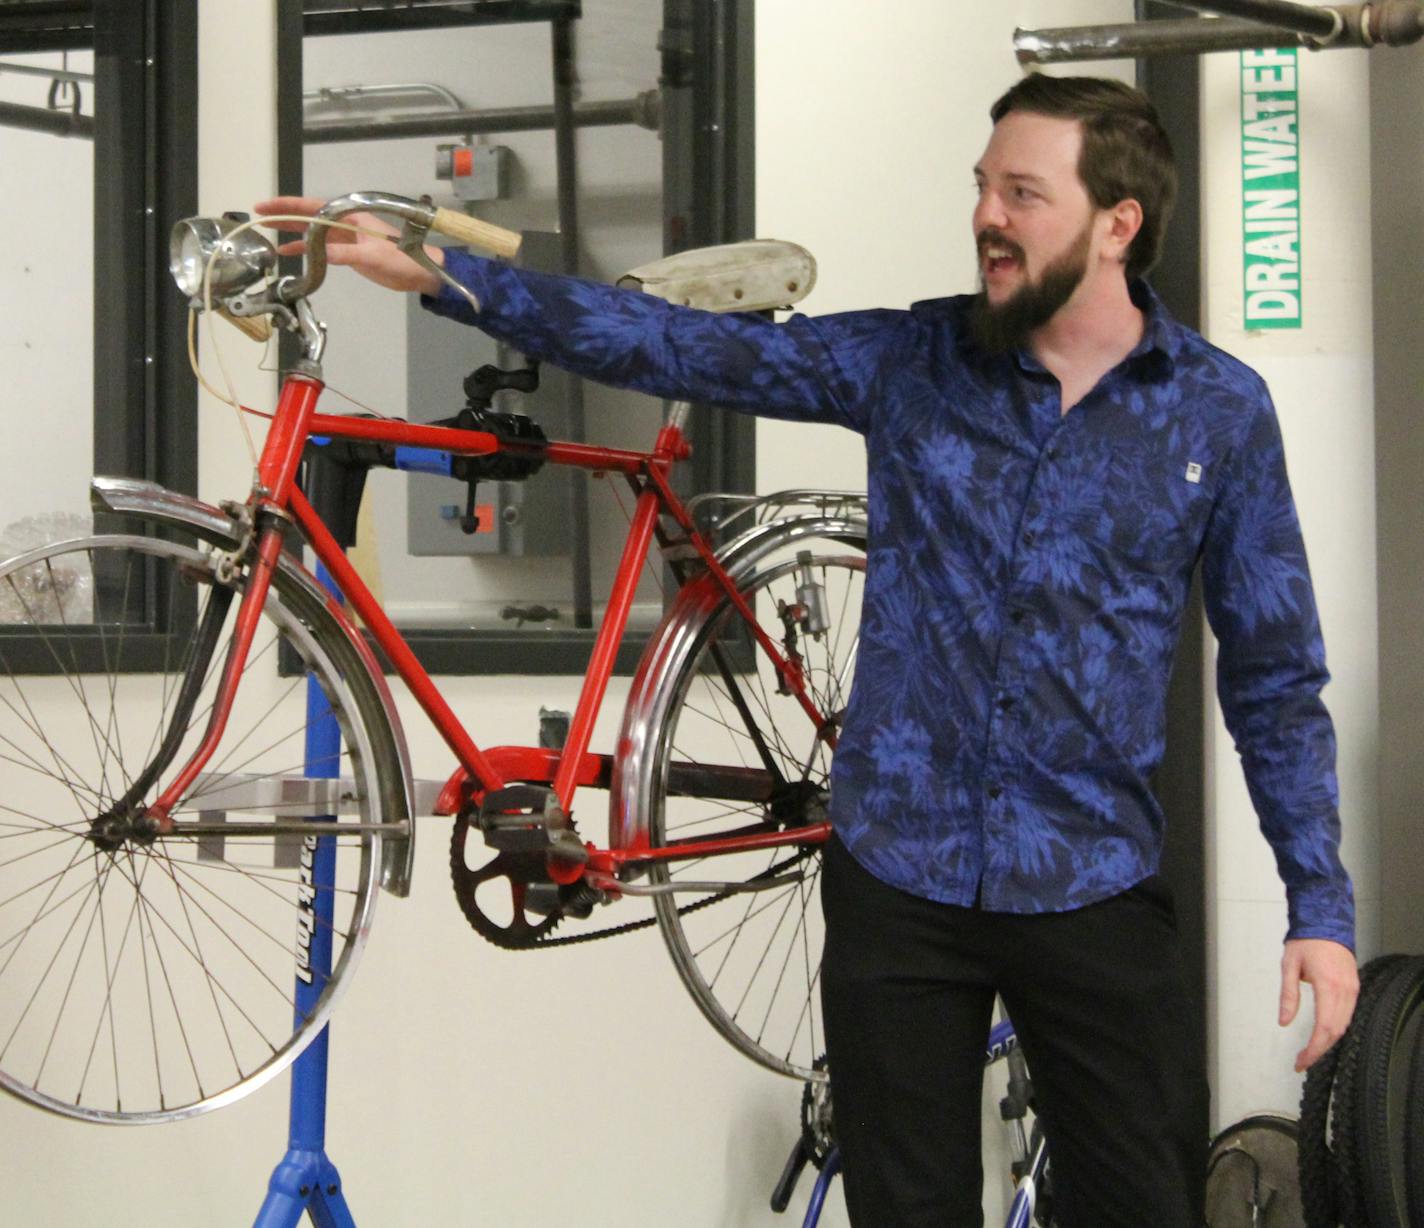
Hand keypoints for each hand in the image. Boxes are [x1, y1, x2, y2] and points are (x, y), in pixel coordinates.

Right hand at [253, 196, 444, 295]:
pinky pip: (322, 247)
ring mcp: (346, 237)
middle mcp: (345, 223)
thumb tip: (319, 254)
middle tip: (259, 215)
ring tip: (268, 233)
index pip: (314, 207)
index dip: (289, 206)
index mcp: (351, 216)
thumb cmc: (402, 259)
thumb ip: (346, 255)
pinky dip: (305, 249)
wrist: (420, 273)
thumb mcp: (373, 257)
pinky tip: (289, 254)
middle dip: (285, 215)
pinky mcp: (349, 252)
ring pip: (313, 231)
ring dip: (292, 232)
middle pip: (309, 216)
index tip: (267, 206)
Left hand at [1280, 938, 1358, 1071]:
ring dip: (1328, 1041)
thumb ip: (1288, 996)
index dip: (1314, 1048)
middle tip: (1302, 1061)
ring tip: (1310, 1051)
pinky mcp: (1355, 988)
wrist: (1327, 922)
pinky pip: (1348, 1015)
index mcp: (1328, 986)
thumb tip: (1283, 1022)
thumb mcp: (1289, 966)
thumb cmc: (1305, 942)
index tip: (1301, 1060)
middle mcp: (1345, 991)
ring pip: (1344, 1025)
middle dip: (1319, 1050)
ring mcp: (1353, 990)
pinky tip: (1323, 1035)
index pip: (1324, 1027)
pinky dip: (1336, 1029)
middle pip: (1336, 1031)